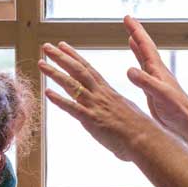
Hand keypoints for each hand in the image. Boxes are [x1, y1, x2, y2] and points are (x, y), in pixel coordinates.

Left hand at [38, 41, 153, 160]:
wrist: (147, 140)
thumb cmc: (140, 130)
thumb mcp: (126, 113)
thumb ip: (114, 110)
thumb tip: (112, 113)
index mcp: (108, 92)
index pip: (88, 69)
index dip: (74, 56)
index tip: (62, 46)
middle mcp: (100, 95)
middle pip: (78, 70)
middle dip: (60, 57)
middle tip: (46, 46)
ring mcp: (96, 106)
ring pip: (72, 84)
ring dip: (54, 73)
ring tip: (40, 63)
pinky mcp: (92, 120)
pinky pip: (72, 108)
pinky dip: (59, 100)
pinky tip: (47, 92)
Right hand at [124, 15, 187, 149]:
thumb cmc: (178, 112)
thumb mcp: (160, 95)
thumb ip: (145, 82)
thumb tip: (128, 69)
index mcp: (158, 70)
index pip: (145, 45)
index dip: (136, 31)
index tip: (127, 18)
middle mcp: (158, 72)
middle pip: (145, 47)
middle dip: (136, 33)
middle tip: (127, 20)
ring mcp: (157, 81)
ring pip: (145, 59)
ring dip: (137, 46)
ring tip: (130, 37)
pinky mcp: (154, 92)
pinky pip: (143, 72)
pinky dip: (137, 64)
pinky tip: (133, 68)